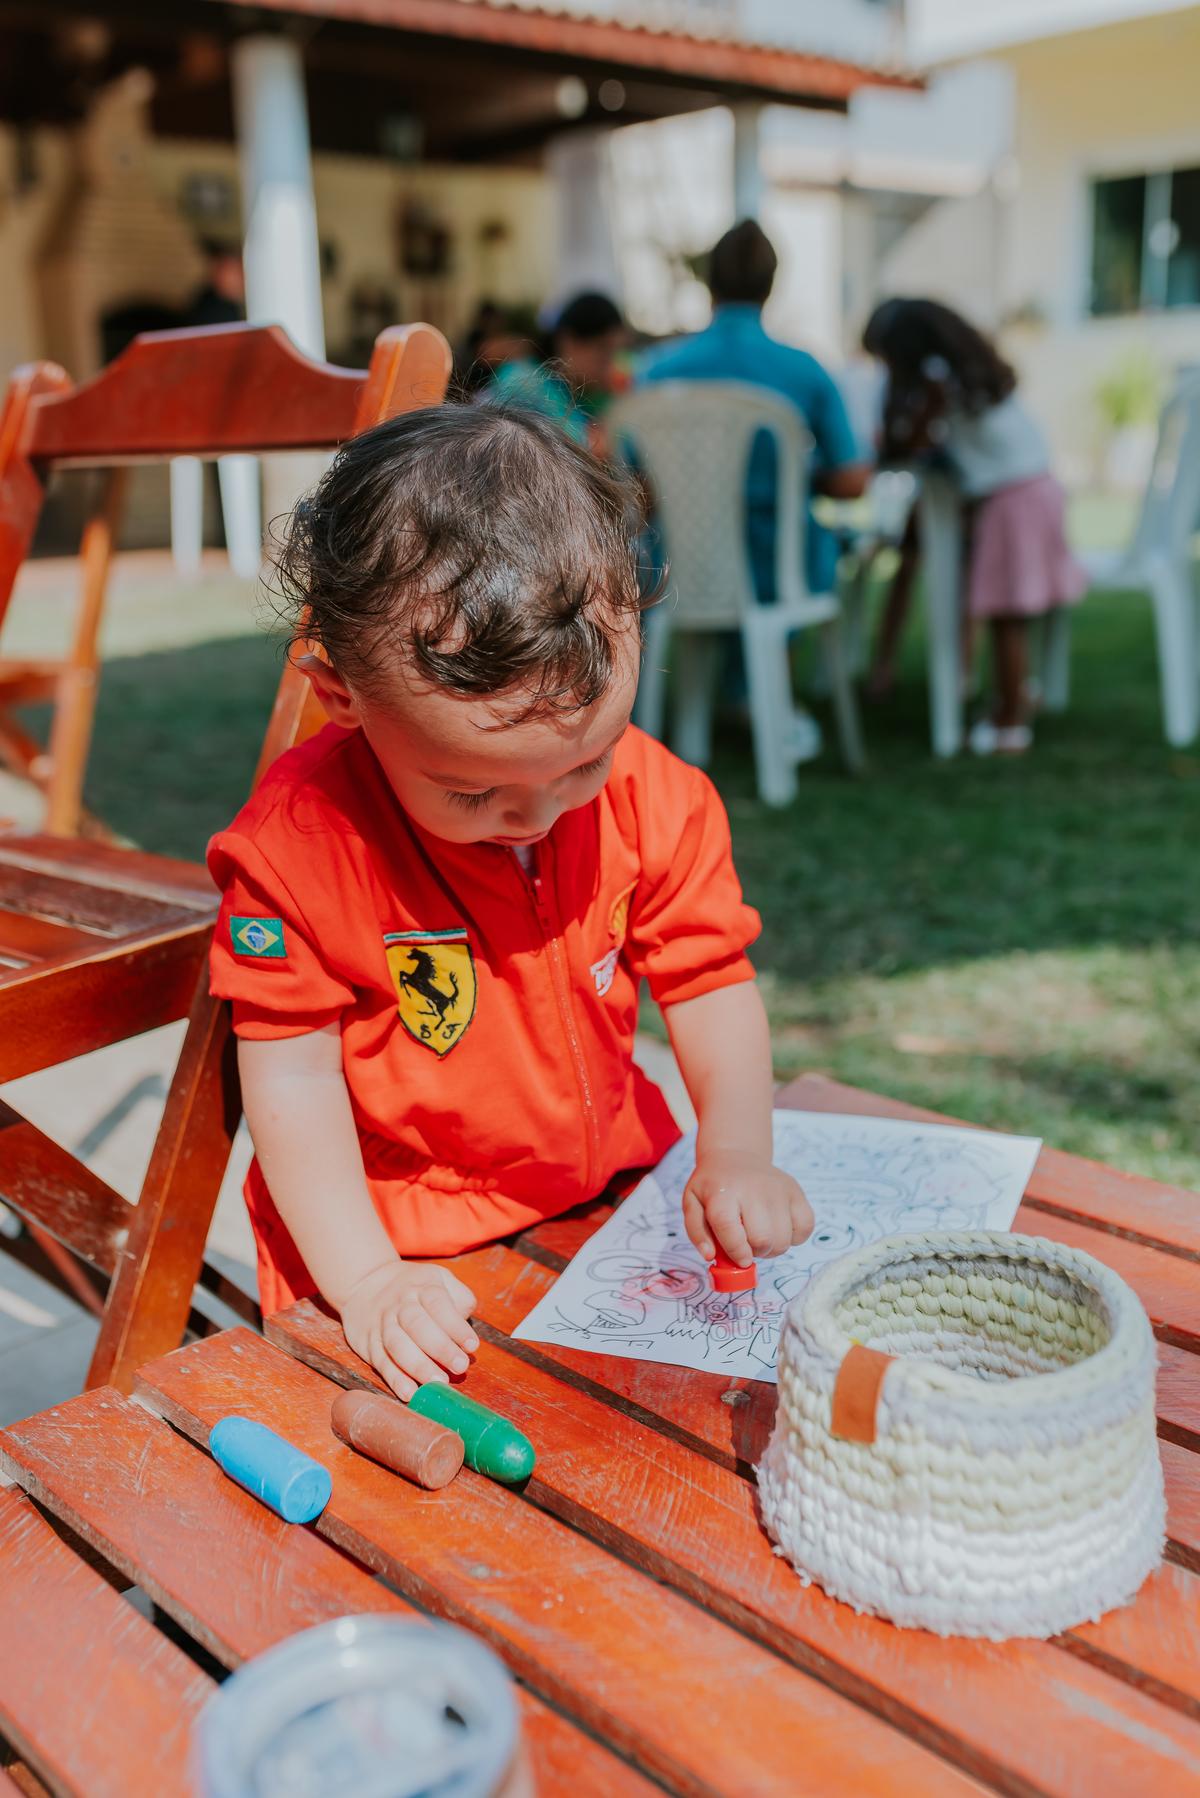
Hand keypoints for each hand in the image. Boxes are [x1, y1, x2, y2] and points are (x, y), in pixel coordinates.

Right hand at [339, 1259, 478, 1399]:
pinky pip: (381, 1363)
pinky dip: (395, 1379)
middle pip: (418, 1326)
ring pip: (398, 1345)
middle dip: (441, 1348)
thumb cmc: (412, 1286)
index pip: (439, 1304)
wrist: (363, 1282)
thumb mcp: (439, 1277)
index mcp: (422, 1287)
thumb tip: (467, 1324)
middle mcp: (401, 1305)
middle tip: (460, 1366)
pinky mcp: (369, 1344)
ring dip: (419, 1367)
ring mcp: (383, 1325)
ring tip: (439, 1383)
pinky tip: (409, 1393)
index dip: (455, 1326)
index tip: (472, 1346)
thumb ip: (459, 1297)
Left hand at [682, 1147, 812, 1267]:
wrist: (736, 1156)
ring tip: (760, 1235)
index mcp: (723, 1192)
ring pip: (784, 1240)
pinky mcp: (796, 1191)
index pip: (729, 1227)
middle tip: (748, 1244)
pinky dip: (794, 1238)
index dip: (735, 1251)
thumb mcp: (692, 1202)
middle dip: (755, 1252)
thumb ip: (696, 1232)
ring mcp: (778, 1189)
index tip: (740, 1260)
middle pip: (763, 1239)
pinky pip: (805, 1228)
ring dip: (772, 1248)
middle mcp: (753, 1188)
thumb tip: (711, 1256)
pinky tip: (779, 1228)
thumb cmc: (713, 1185)